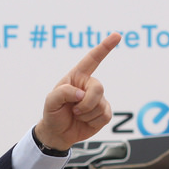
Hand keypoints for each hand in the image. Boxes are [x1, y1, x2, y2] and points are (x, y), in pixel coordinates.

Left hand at [35, 32, 120, 151]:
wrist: (58, 133)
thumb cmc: (53, 114)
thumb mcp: (50, 102)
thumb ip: (63, 93)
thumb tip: (82, 93)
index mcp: (77, 77)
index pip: (93, 59)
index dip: (105, 47)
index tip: (117, 35)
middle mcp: (89, 85)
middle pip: (98, 87)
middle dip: (86, 102)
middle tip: (74, 110)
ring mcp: (98, 99)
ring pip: (100, 104)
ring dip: (86, 114)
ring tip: (77, 115)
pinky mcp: (104, 112)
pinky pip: (105, 115)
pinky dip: (93, 121)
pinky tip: (85, 121)